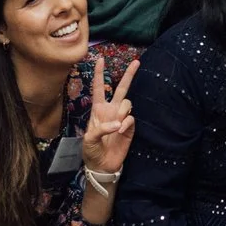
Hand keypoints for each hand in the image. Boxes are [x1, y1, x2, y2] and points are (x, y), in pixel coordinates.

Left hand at [82, 57, 138, 173]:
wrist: (102, 165)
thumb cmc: (91, 150)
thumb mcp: (89, 139)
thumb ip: (101, 128)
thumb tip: (118, 123)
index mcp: (98, 109)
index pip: (99, 88)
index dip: (100, 74)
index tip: (101, 59)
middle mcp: (111, 110)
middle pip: (121, 88)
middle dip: (129, 75)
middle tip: (137, 62)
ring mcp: (121, 118)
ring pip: (127, 103)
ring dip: (122, 111)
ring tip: (116, 126)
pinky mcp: (130, 128)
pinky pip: (131, 118)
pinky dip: (126, 123)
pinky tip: (121, 131)